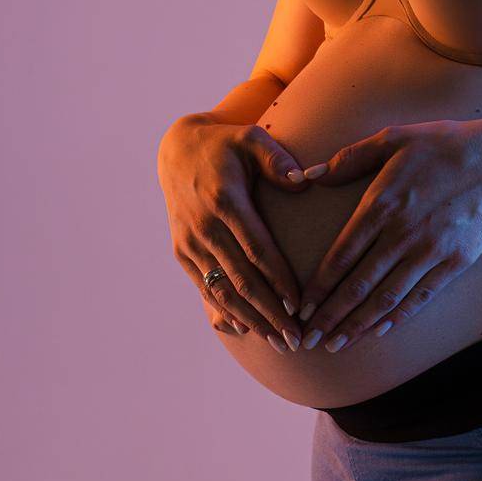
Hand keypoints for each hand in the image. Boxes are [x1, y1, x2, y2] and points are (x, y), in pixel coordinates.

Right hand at [156, 114, 308, 352]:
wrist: (178, 151)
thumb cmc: (226, 145)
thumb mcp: (251, 139)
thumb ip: (277, 160)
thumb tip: (304, 181)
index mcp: (225, 202)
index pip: (257, 249)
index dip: (278, 280)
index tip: (300, 304)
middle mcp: (203, 227)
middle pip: (240, 280)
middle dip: (269, 313)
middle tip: (296, 339)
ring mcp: (189, 243)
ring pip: (221, 291)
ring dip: (250, 319)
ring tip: (278, 341)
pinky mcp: (181, 252)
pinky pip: (204, 288)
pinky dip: (224, 311)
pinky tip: (247, 329)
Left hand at [296, 117, 481, 351]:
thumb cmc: (443, 144)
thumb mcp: (393, 138)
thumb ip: (349, 158)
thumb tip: (310, 175)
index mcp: (381, 204)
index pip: (340, 255)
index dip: (318, 287)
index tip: (301, 307)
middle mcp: (402, 233)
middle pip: (358, 285)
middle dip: (331, 316)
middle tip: (309, 339)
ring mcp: (430, 250)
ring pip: (387, 297)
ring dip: (359, 325)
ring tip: (337, 345)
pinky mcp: (455, 261)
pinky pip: (421, 296)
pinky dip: (398, 317)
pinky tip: (380, 330)